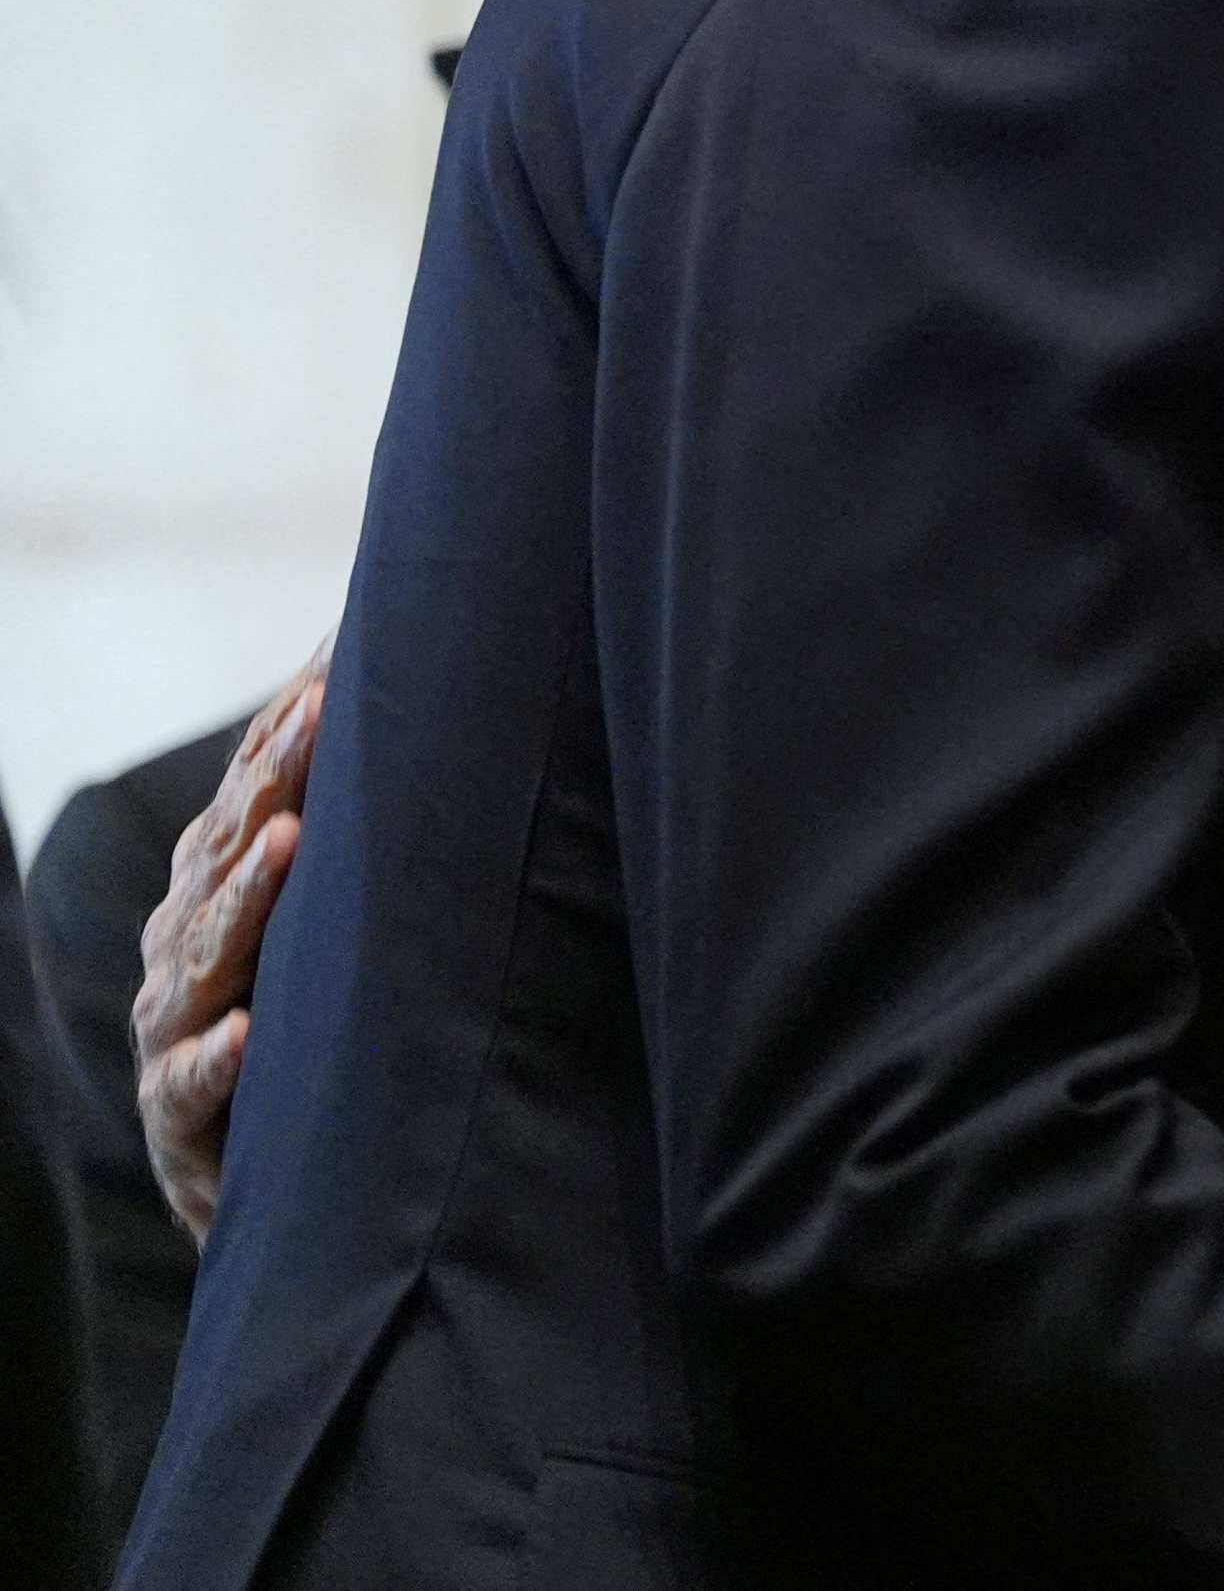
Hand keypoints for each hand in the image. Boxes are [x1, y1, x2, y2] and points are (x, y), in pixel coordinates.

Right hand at [132, 645, 323, 1240]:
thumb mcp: (323, 928)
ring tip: (284, 842)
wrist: (241, 1172)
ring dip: (244, 897)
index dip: (292, 718)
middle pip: (230, 847)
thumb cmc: (295, 1024)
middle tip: (321, 703)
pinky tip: (245, 1031)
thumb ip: (363, 842)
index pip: (255, 789)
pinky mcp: (179, 1116)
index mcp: (219, 889)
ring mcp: (174, 1026)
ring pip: (204, 953)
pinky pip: (190, 1084)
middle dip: (276, 774)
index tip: (343, 644)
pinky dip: (216, 1057)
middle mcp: (185, 943)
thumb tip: (456, 721)